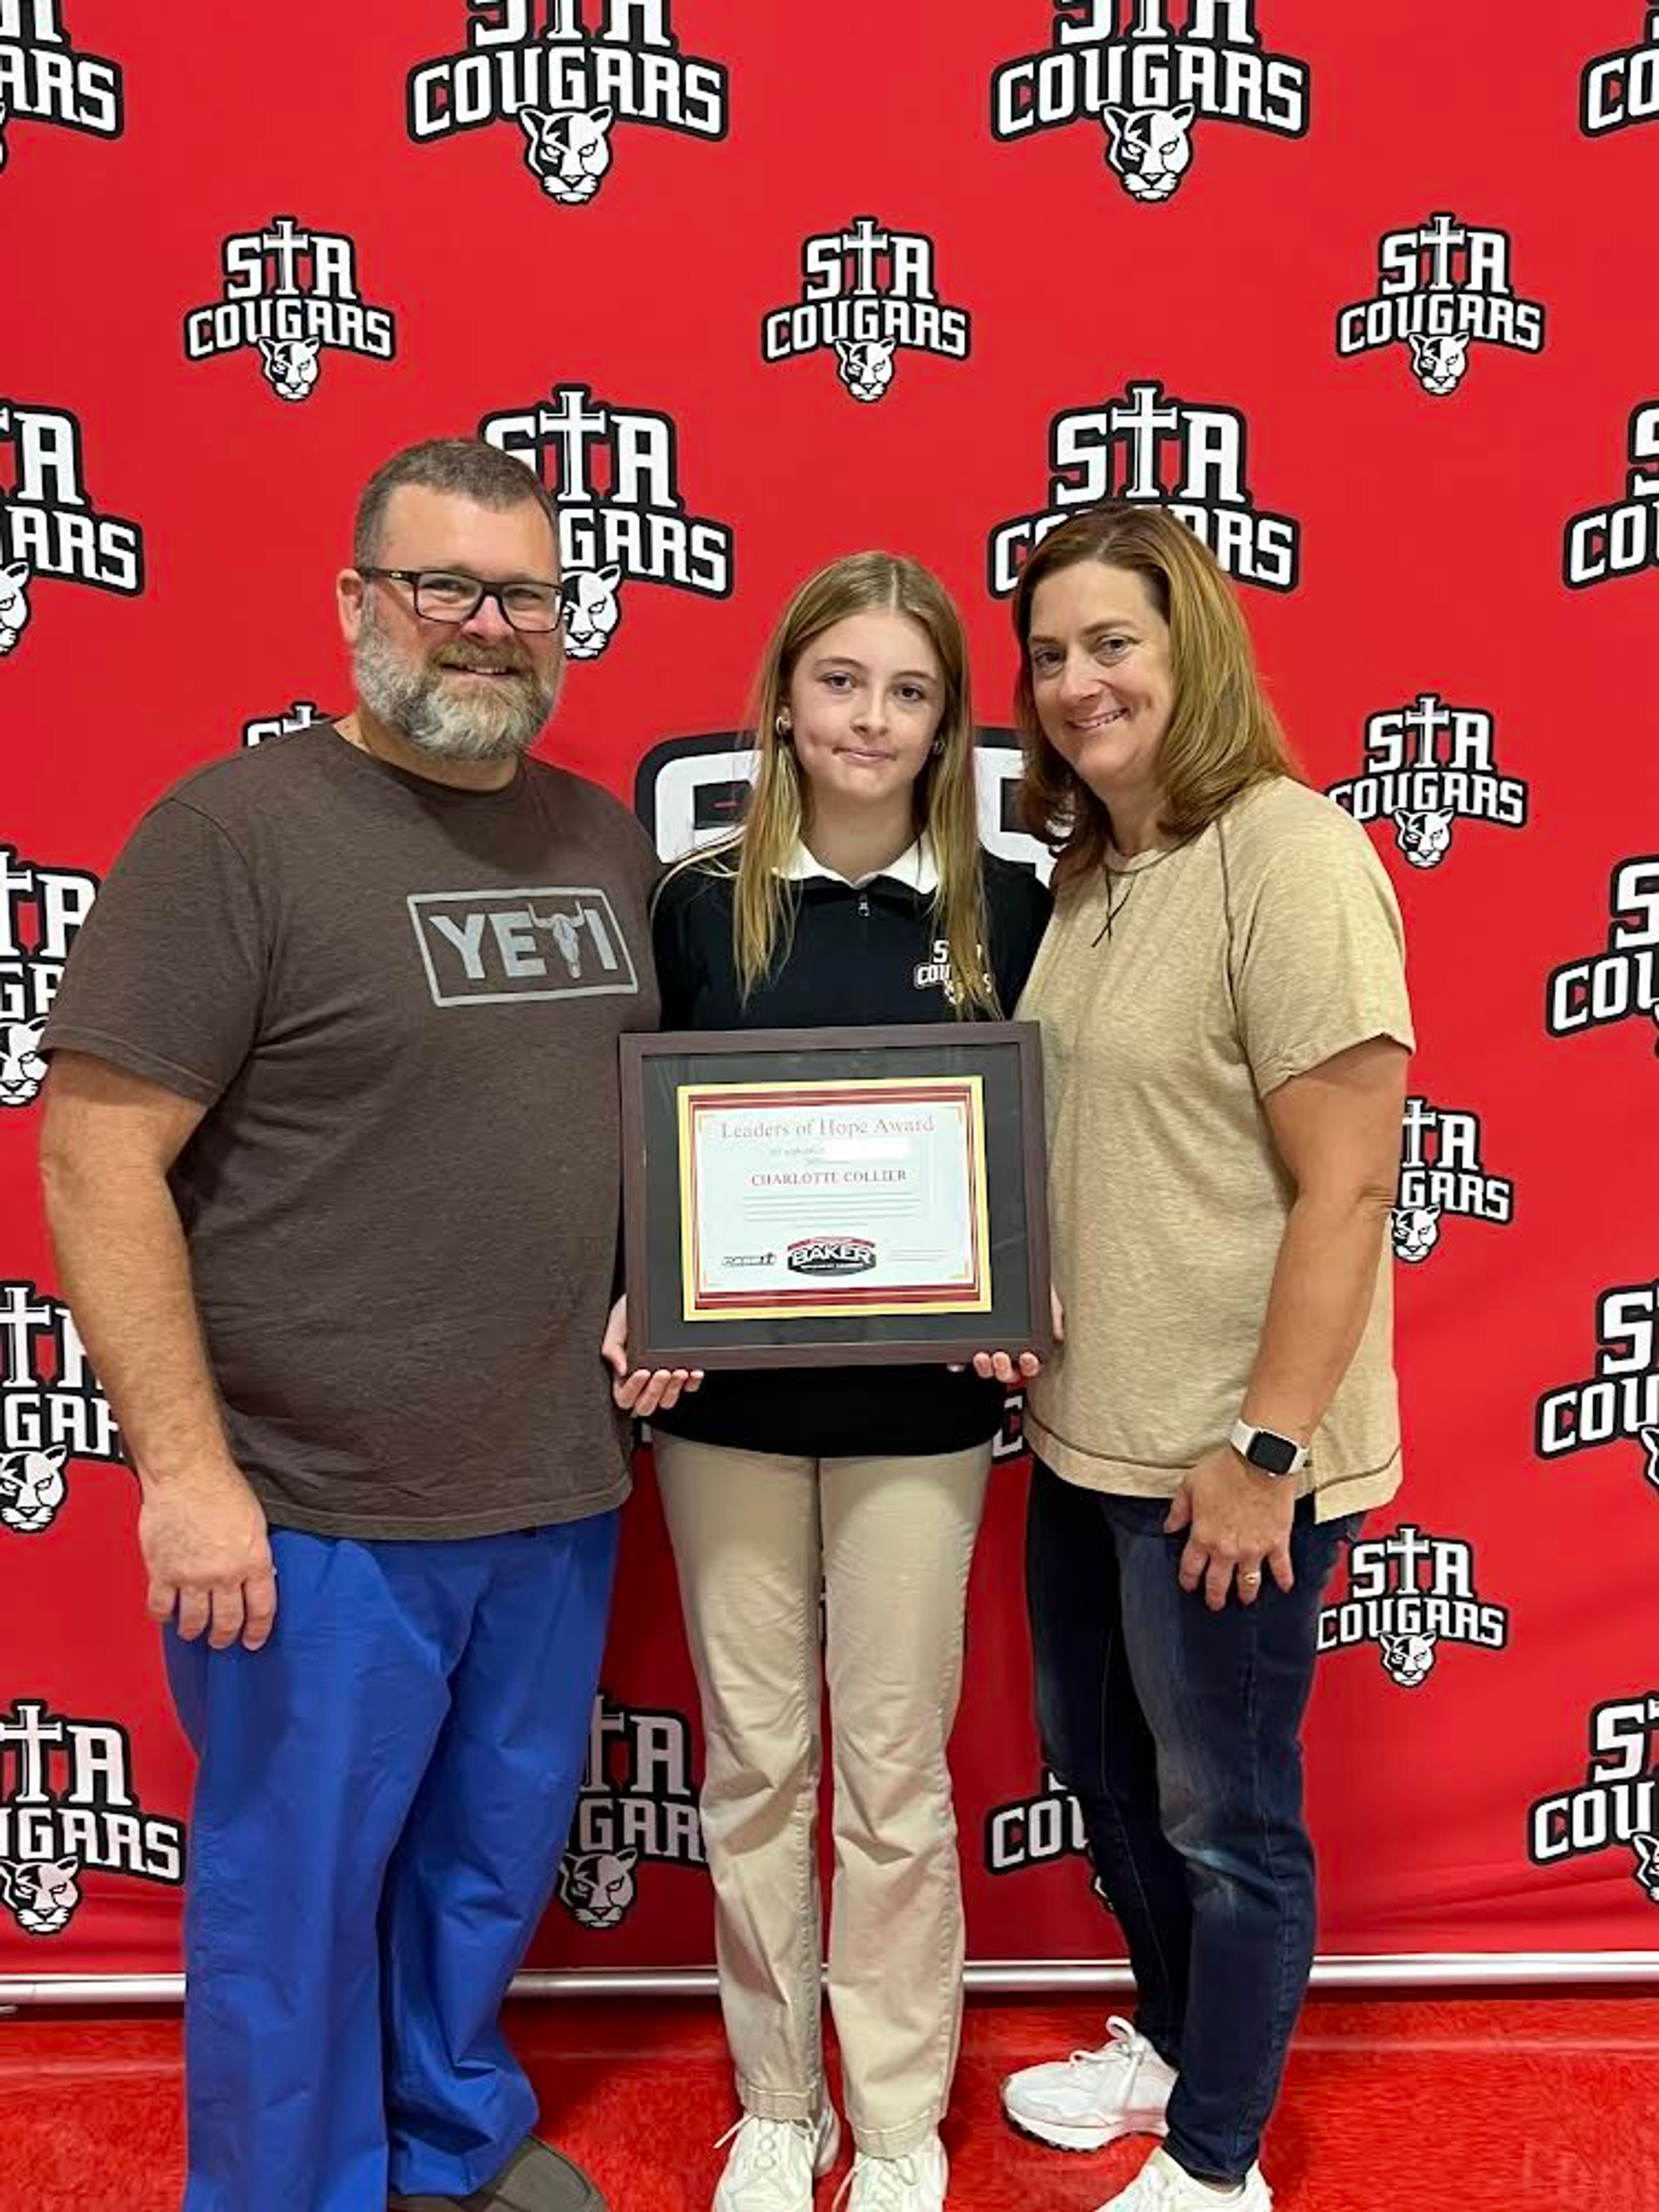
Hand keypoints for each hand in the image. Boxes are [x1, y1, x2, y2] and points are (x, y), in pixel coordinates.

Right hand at [139, 1464, 275, 1651]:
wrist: (187, 1474)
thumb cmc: (222, 1488)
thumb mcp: (255, 1523)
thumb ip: (254, 1553)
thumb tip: (257, 1575)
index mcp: (253, 1561)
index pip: (261, 1609)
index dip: (257, 1630)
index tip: (253, 1640)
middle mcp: (224, 1575)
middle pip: (227, 1621)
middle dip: (224, 1636)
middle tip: (221, 1641)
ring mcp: (191, 1577)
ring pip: (193, 1621)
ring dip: (193, 1631)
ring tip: (192, 1631)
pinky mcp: (163, 1573)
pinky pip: (161, 1607)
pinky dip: (163, 1616)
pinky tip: (166, 1615)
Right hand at [602, 1295, 702, 1417]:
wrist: (651, 1294)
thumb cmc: (629, 1311)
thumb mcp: (616, 1325)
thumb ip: (612, 1348)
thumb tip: (621, 1370)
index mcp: (622, 1374)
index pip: (624, 1397)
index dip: (632, 1389)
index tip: (641, 1371)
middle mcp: (642, 1381)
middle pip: (645, 1406)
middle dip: (655, 1391)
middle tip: (662, 1372)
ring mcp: (662, 1379)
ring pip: (666, 1402)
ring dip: (673, 1389)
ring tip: (678, 1371)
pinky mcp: (680, 1373)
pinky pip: (688, 1389)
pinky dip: (692, 1383)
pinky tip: (693, 1371)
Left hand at [957, 1286, 1064, 1384]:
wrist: (1005, 1265)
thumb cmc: (1027, 1283)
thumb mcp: (1044, 1295)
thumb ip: (1052, 1314)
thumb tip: (1057, 1335)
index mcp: (1029, 1344)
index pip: (1030, 1365)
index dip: (1030, 1367)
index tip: (1027, 1357)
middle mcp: (1009, 1348)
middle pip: (1008, 1372)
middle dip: (1005, 1369)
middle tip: (1002, 1356)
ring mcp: (989, 1346)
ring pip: (987, 1369)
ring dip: (985, 1368)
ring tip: (983, 1356)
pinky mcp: (969, 1341)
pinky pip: (963, 1358)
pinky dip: (959, 1363)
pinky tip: (958, 1361)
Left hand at [1164, 1443, 1295, 1611]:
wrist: (1260, 1461)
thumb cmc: (1225, 1469)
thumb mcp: (1190, 1485)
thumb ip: (1179, 1510)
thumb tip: (1169, 1527)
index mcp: (1203, 1536)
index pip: (1191, 1568)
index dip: (1188, 1580)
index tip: (1189, 1585)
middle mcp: (1227, 1549)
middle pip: (1218, 1584)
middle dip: (1214, 1597)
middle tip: (1215, 1603)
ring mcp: (1254, 1549)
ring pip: (1248, 1583)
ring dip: (1245, 1594)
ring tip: (1244, 1599)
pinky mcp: (1277, 1543)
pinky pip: (1281, 1568)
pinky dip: (1284, 1579)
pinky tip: (1285, 1587)